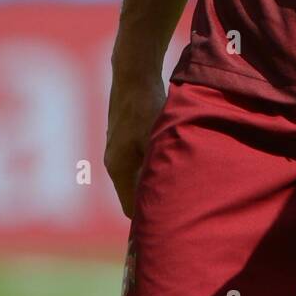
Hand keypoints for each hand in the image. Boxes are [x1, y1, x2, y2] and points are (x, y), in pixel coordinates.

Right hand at [104, 69, 165, 218]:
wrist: (133, 72)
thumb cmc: (145, 105)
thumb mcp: (154, 137)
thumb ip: (157, 165)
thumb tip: (167, 194)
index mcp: (119, 168)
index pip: (130, 208)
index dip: (147, 219)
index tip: (169, 224)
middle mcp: (115, 162)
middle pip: (134, 194)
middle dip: (152, 202)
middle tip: (180, 208)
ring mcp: (118, 149)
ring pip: (138, 177)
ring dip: (154, 182)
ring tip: (180, 185)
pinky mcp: (125, 137)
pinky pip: (139, 161)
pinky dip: (152, 165)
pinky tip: (172, 159)